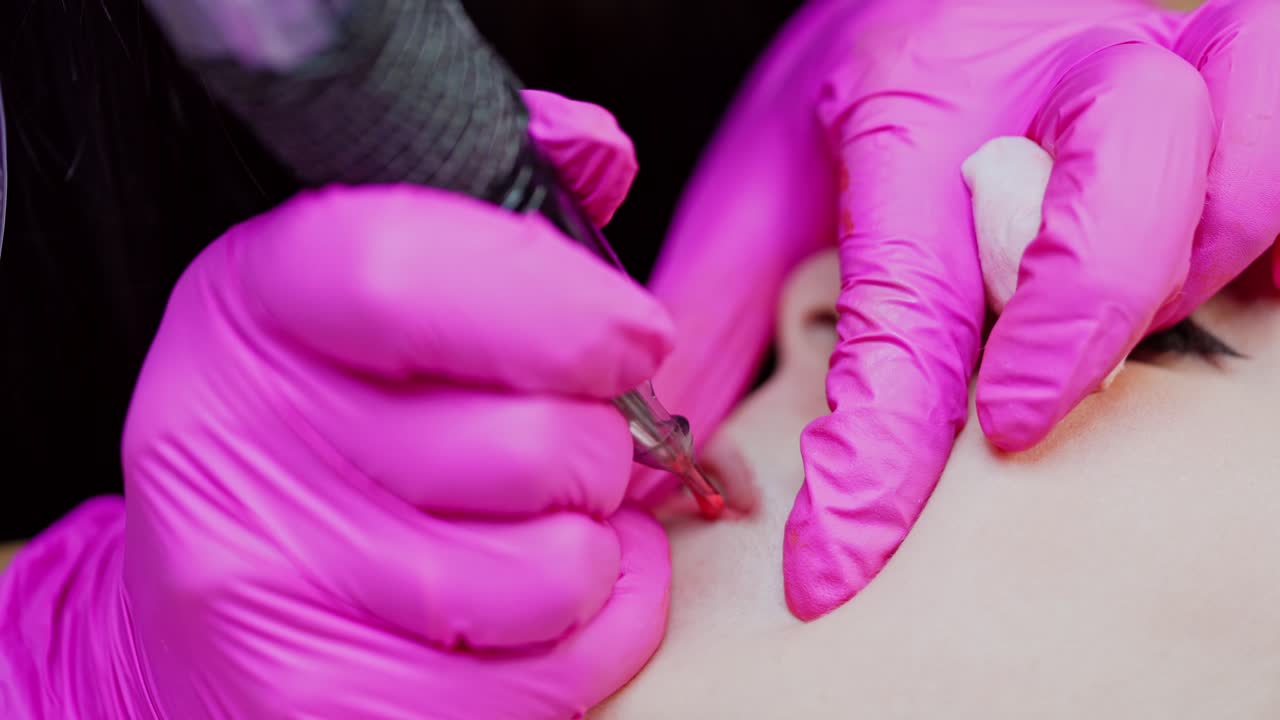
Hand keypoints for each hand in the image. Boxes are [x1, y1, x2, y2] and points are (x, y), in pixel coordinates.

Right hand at [0, 91, 674, 718]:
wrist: (215, 608)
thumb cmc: (327, 435)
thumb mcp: (360, 300)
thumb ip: (485, 221)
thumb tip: (599, 151)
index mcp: (255, 309)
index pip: (407, 273)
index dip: (561, 305)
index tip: (635, 337)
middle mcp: (239, 447)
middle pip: (530, 442)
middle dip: (601, 446)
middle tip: (570, 447)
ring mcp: (273, 590)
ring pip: (556, 571)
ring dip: (596, 549)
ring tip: (541, 528)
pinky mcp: (325, 708)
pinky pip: (553, 677)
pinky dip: (595, 636)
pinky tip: (543, 610)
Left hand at [642, 0, 1278, 618]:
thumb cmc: (856, 85)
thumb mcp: (762, 174)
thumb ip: (720, 302)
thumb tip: (684, 457)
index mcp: (914, 103)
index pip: (904, 298)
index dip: (876, 457)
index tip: (833, 573)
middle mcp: (1055, 69)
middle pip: (1127, 168)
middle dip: (1080, 315)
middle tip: (1014, 422)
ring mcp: (1160, 59)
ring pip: (1246, 144)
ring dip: (1198, 258)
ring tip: (1121, 319)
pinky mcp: (1227, 74)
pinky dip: (1271, 217)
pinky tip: (1214, 272)